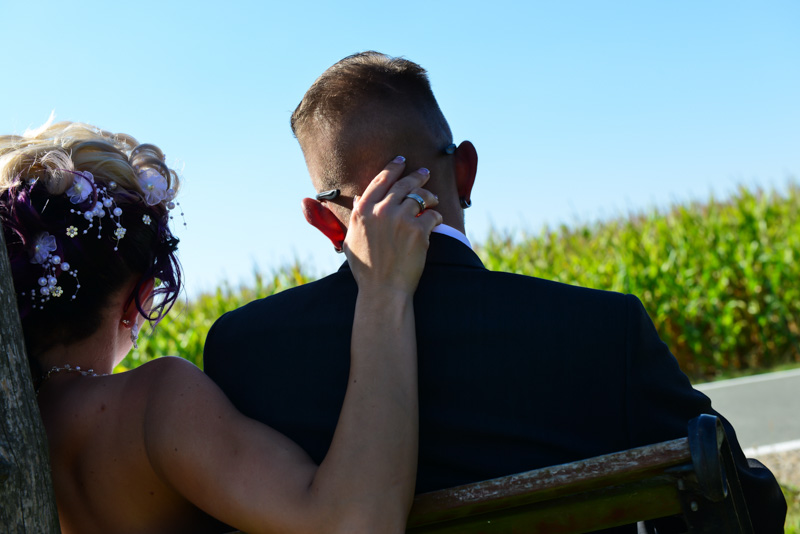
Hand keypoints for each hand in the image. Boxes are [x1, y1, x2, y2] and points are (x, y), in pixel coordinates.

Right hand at [343, 156, 441, 294]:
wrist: (383, 289)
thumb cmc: (366, 268)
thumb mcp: (351, 239)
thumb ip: (356, 216)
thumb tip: (359, 197)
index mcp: (363, 211)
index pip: (380, 180)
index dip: (392, 168)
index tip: (401, 161)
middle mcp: (381, 210)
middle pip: (403, 184)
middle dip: (416, 176)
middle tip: (424, 172)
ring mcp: (400, 219)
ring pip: (420, 197)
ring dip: (429, 196)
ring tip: (433, 198)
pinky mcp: (418, 230)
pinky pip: (432, 216)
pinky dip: (436, 217)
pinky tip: (437, 220)